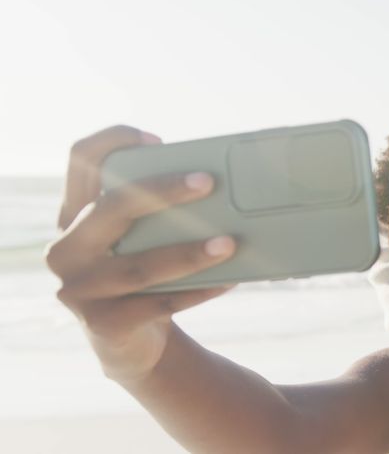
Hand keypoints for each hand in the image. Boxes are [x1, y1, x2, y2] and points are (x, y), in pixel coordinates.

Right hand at [46, 126, 235, 383]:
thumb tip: (223, 189)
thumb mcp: (139, 239)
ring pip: (138, 266)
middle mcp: (66, 249)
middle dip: (162, 192)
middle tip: (209, 182)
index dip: (113, 141)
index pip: (80, 159)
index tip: (157, 139)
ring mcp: (78, 289)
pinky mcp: (102, 324)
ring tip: (230, 243)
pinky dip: (196, 292)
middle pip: (112, 208)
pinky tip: (228, 280)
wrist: (129, 341)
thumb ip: (159, 213)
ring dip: (189, 254)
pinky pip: (157, 304)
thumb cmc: (144, 271)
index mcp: (74, 215)